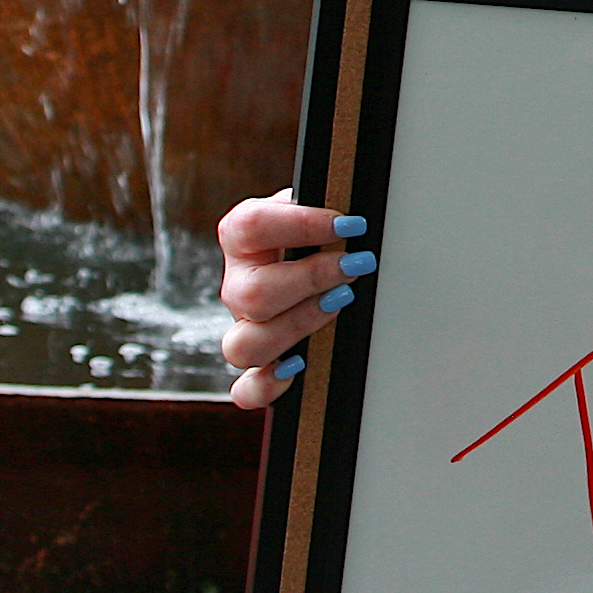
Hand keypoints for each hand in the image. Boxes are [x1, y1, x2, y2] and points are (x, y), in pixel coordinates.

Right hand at [218, 190, 377, 409]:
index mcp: (242, 238)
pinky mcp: (258, 365)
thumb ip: (325, 203)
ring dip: (297, 326)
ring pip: (244, 346)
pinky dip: (267, 385)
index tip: (349, 224)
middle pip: (251, 295)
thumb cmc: (314, 233)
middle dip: (310, 280)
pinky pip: (246, 389)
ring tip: (339, 303)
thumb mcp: (315, 209)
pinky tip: (298, 367)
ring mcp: (244, 327)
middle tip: (355, 265)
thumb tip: (355, 215)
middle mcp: (237, 285)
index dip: (301, 224)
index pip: (251, 226)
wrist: (307, 256)